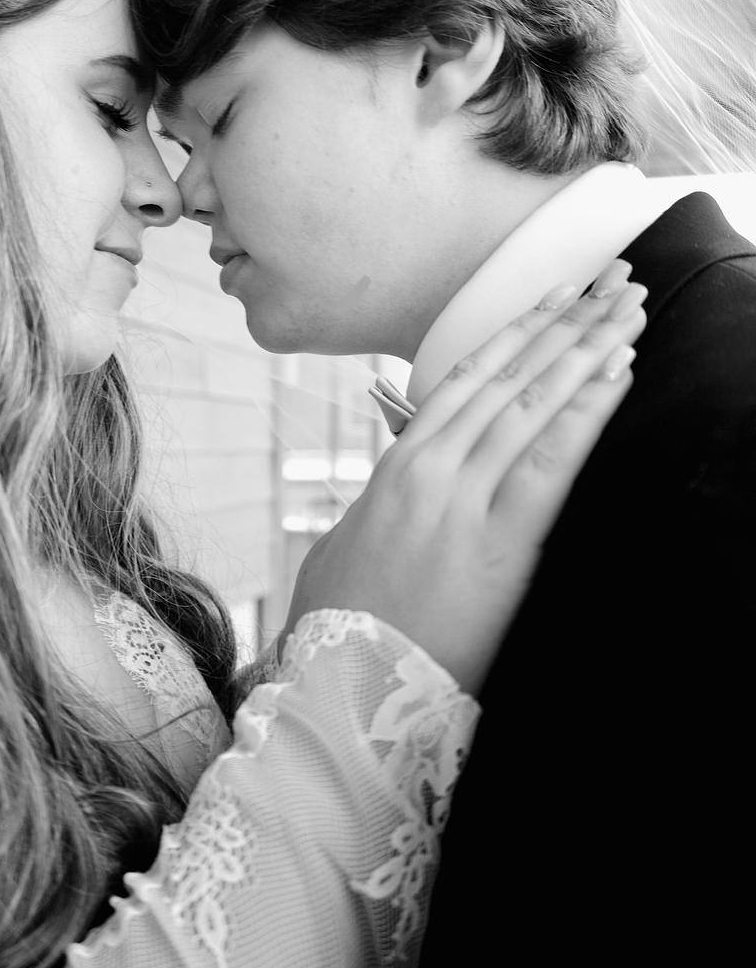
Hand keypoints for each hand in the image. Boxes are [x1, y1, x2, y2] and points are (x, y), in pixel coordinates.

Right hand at [280, 261, 645, 694]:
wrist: (342, 687)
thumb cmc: (340, 622)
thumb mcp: (348, 541)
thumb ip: (382, 495)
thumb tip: (400, 468)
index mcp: (398, 467)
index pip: (467, 378)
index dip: (516, 331)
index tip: (556, 294)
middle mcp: (433, 471)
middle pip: (510, 378)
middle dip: (566, 323)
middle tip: (612, 280)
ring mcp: (466, 504)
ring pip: (534, 406)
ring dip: (586, 351)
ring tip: (627, 310)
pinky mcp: (500, 548)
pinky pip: (551, 466)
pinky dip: (586, 415)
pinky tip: (616, 377)